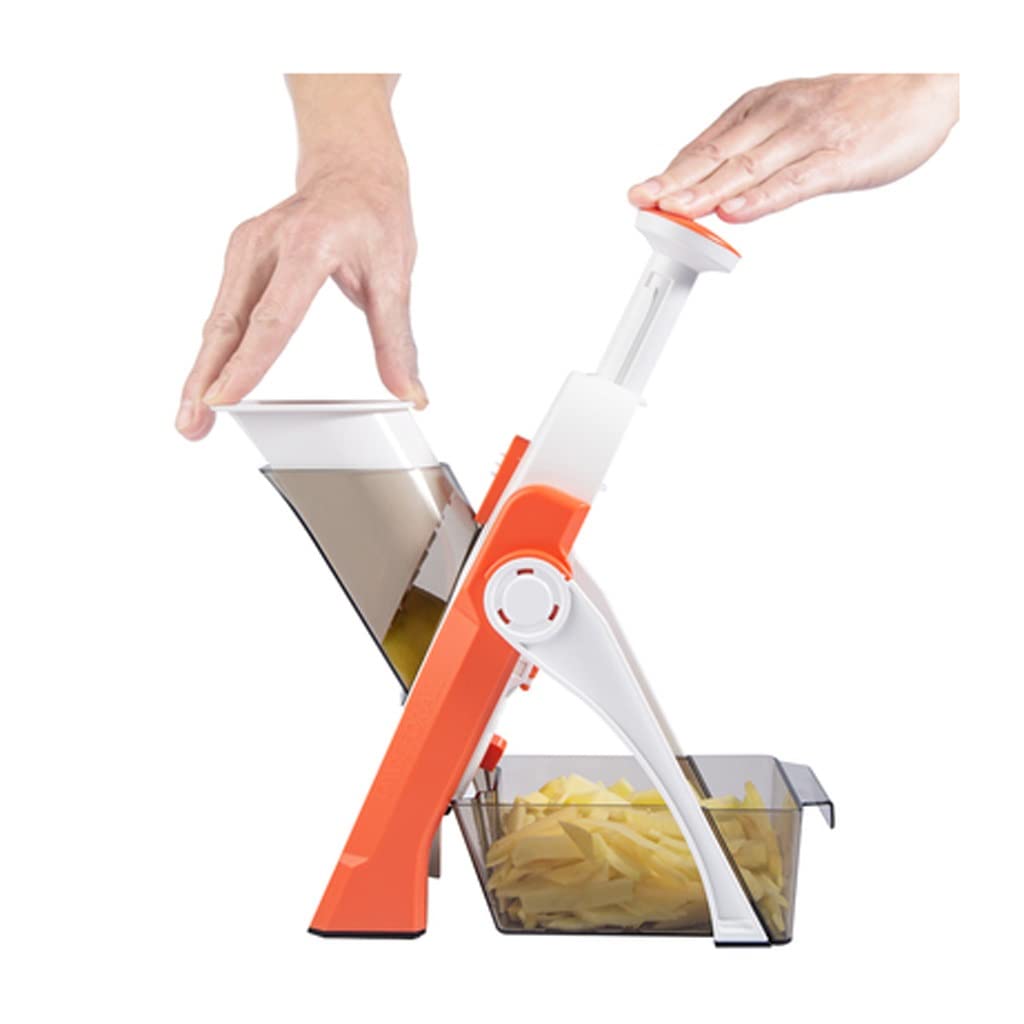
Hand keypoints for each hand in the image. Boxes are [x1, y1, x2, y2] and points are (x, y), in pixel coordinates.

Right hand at [176, 74, 424, 440]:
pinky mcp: (238, 256)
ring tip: (190, 419)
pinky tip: (204, 383)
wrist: (352, 168)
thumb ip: (396, 341)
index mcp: (309, 247)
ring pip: (217, 321)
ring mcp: (245, 247)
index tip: (223, 398)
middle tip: (190, 424)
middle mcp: (266, 243)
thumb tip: (411, 393)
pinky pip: (222, 312)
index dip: (247, 363)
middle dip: (205, 379)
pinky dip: (212, 350)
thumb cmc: (375, 217)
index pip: (273, 317)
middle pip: (229, 323)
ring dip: (200, 371)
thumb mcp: (396, 277)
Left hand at [629, 74, 957, 223]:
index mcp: (762, 107)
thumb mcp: (791, 119)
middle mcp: (778, 116)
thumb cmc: (856, 106)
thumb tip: (709, 187)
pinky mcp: (838, 158)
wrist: (925, 86)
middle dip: (674, 182)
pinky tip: (735, 211)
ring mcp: (808, 136)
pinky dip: (761, 198)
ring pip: (747, 168)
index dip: (670, 173)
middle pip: (716, 155)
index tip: (640, 196)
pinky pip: (794, 181)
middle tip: (641, 201)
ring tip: (674, 211)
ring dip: (706, 191)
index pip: (705, 145)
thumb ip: (752, 151)